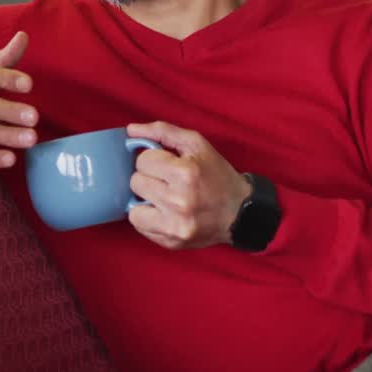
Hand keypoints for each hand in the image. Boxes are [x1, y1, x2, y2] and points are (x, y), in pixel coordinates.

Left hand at [125, 121, 252, 249]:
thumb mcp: (196, 144)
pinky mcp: (171, 242)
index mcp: (185, 174)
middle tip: (167, 181)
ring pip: (133, 208)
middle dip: (149, 178)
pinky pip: (140, 226)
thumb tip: (130, 130)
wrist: (241, 213)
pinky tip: (165, 212)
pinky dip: (148, 218)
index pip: (142, 161)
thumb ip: (162, 132)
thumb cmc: (217, 175)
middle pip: (135, 183)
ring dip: (145, 201)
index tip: (167, 164)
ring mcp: (174, 226)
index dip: (153, 160)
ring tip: (164, 198)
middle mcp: (179, 201)